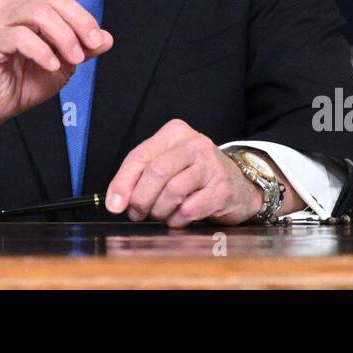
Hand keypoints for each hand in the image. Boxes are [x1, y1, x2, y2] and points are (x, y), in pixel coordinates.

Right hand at [0, 0, 112, 141]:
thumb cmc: (22, 80)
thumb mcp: (64, 64)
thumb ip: (82, 48)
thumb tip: (105, 38)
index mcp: (32, 6)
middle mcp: (14, 6)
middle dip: (80, 20)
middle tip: (92, 44)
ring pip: (40, 13)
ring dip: (64, 37)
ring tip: (72, 59)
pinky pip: (21, 36)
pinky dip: (42, 51)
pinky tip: (51, 64)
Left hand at [104, 119, 263, 228]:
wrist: (238, 185)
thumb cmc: (194, 175)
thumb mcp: (167, 165)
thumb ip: (139, 177)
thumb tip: (115, 202)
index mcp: (174, 133)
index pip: (140, 156)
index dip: (123, 183)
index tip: (114, 205)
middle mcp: (194, 144)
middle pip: (156, 172)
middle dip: (141, 199)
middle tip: (137, 213)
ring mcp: (211, 165)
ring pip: (173, 191)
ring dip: (160, 210)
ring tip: (160, 214)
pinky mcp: (222, 189)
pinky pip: (190, 209)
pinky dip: (177, 219)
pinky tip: (177, 218)